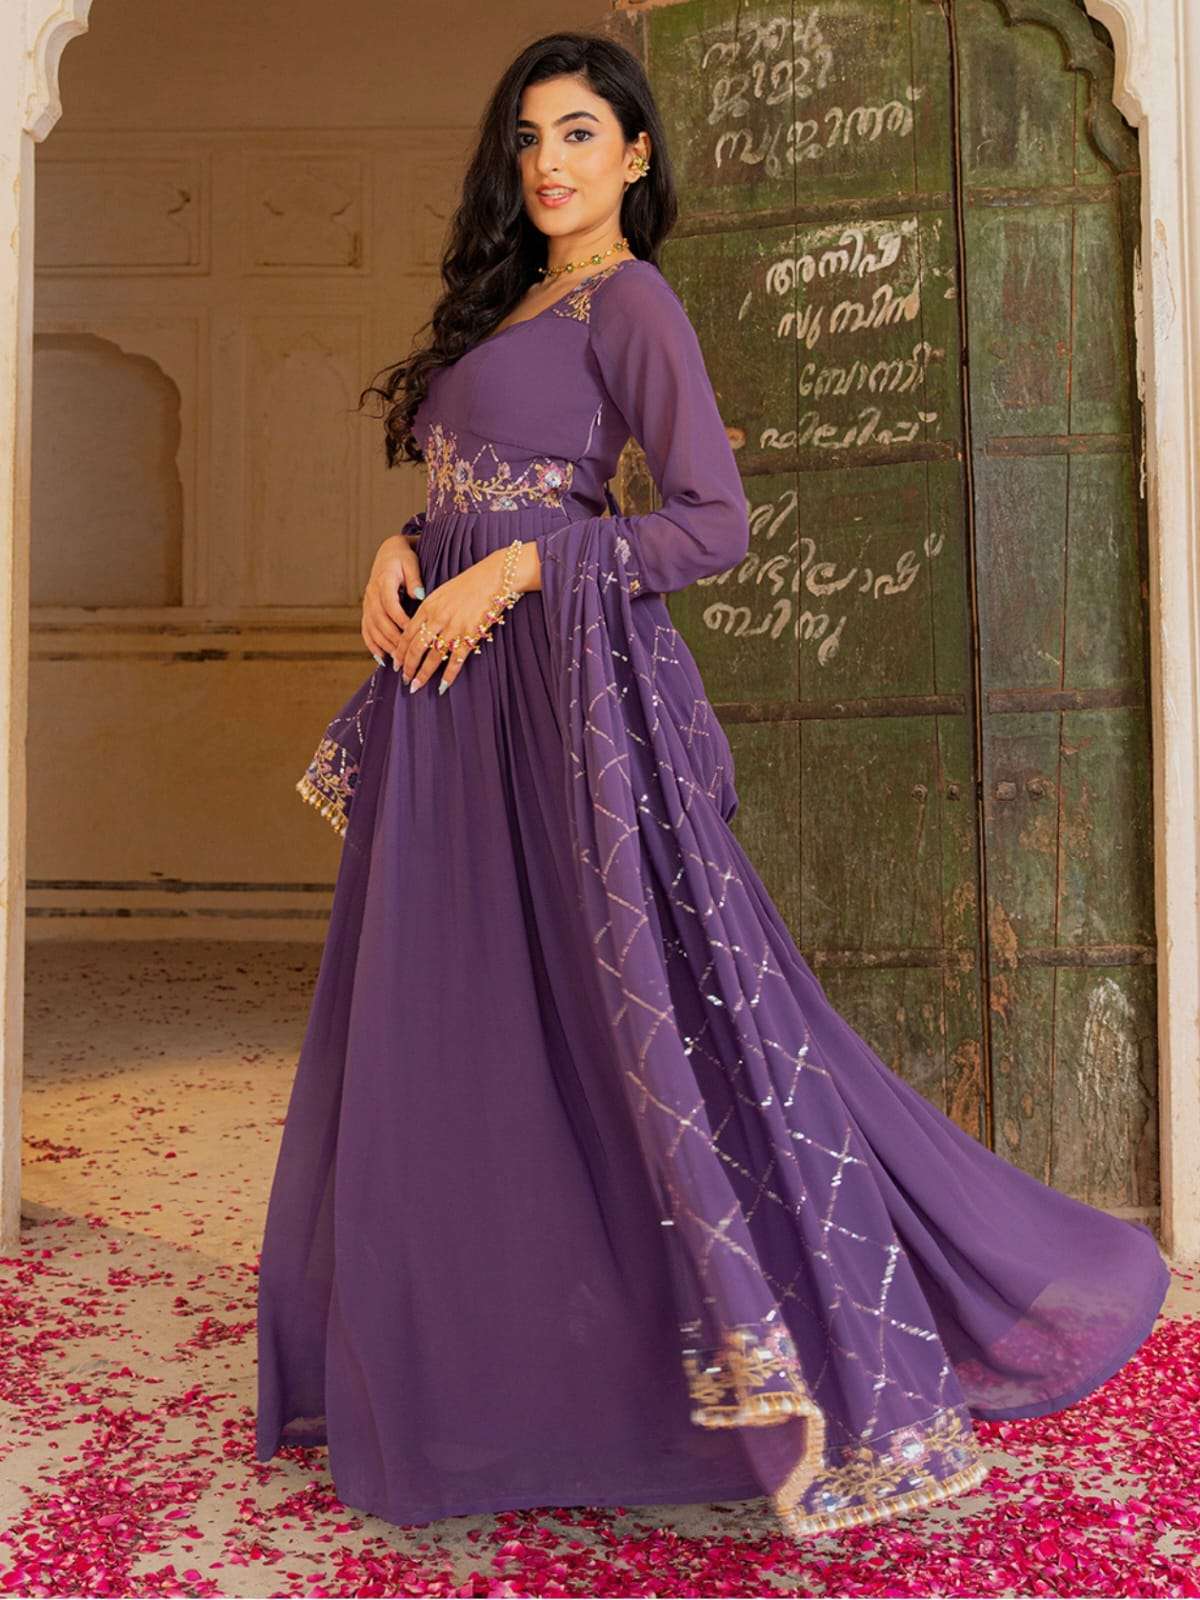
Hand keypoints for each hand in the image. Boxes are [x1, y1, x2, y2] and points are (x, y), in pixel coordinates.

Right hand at [361, 533, 423, 669]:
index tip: (412, 634)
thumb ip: (415, 579)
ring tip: (397, 660)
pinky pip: (366, 630)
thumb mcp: (411, 564)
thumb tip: (419, 595)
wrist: (388, 554)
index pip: (390, 605)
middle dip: (392, 639)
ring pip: (372, 628)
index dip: (400, 620)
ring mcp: (367, 603)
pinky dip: (372, 645)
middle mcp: (372, 594)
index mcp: (384, 581)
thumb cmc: (403, 559)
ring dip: (383, 645)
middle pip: (380, 620)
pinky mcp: (367, 610)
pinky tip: (381, 658)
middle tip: (406, 655)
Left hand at [402, 544, 528, 693]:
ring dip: (423, 674)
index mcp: (428, 607)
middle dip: (408, 666)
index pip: (408, 634)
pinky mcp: (470, 635)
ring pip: (433, 657)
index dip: (400, 651)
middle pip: (416, 648)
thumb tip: (419, 628)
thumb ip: (429, 610)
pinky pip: (456, 660)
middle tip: (404, 679)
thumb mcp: (441, 592)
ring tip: (416, 686)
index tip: (396, 663)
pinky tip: (442, 686)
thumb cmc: (469, 584)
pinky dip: (448, 675)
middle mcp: (437, 618)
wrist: (493, 577)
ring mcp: (454, 628)